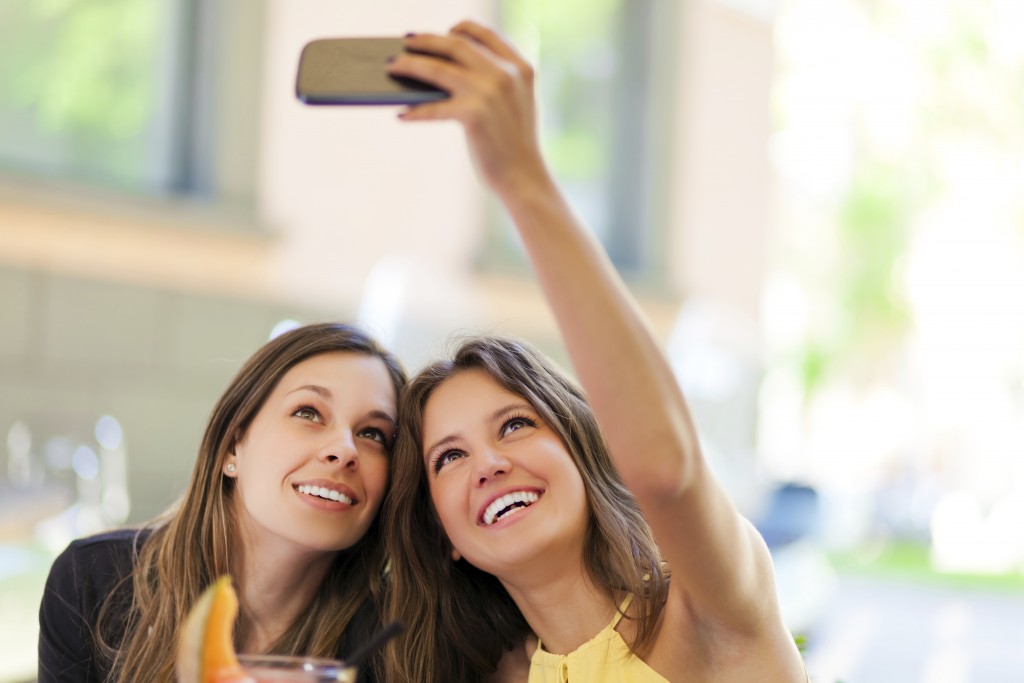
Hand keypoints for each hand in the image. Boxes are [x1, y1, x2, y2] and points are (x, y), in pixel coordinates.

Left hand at [386, 21, 549, 196]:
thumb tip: (447, 73)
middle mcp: (505, 74)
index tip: (445, 29)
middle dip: (427, 40)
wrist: (524, 177)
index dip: (461, 27)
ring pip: (438, 69)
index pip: (485, 34)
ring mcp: (489, 92)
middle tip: (407, 41)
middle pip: (456, 44)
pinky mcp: (473, 114)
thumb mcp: (515, 104)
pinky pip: (432, 107)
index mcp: (519, 68)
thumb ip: (495, 82)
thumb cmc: (515, 146)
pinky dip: (414, 112)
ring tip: (393, 66)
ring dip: (410, 65)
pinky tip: (402, 115)